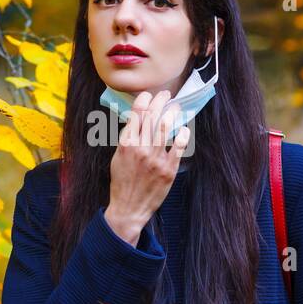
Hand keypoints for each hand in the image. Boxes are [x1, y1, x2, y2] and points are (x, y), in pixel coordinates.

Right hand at [103, 90, 190, 245]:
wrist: (129, 208)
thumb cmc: (122, 183)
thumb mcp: (118, 157)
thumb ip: (127, 139)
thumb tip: (136, 120)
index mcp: (126, 144)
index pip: (136, 115)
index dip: (144, 100)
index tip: (148, 95)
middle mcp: (140, 149)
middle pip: (152, 117)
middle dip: (160, 101)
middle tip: (166, 94)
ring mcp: (156, 159)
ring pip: (166, 127)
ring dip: (172, 112)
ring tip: (175, 106)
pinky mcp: (169, 169)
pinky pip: (178, 146)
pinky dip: (182, 134)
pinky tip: (184, 129)